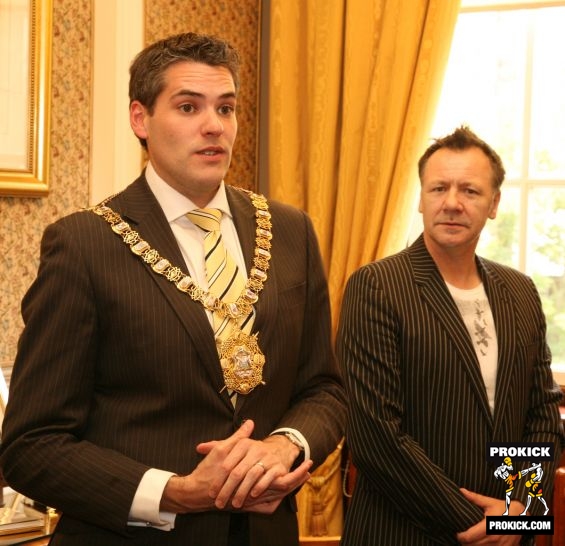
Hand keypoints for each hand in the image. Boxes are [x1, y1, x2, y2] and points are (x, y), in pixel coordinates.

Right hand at [160, 420, 311, 513]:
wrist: (195, 493)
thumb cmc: (208, 471)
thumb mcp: (222, 450)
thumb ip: (239, 438)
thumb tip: (250, 423)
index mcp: (250, 479)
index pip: (280, 478)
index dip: (296, 472)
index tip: (308, 465)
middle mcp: (253, 493)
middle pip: (282, 490)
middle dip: (297, 480)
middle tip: (310, 472)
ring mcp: (250, 501)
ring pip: (276, 498)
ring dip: (289, 488)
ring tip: (302, 479)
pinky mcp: (245, 505)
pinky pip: (266, 506)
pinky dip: (276, 500)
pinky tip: (282, 495)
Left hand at [456, 488, 523, 544]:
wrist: (523, 517)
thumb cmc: (505, 508)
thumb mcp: (490, 502)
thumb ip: (475, 498)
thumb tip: (461, 490)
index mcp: (487, 526)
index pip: (469, 537)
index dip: (460, 536)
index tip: (457, 533)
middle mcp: (493, 538)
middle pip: (473, 545)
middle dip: (465, 542)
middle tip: (462, 537)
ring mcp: (500, 545)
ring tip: (469, 541)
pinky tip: (480, 544)